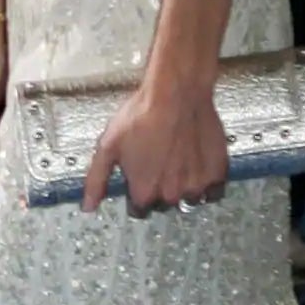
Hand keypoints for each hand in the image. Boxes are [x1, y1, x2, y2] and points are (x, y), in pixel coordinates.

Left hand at [83, 72, 227, 216]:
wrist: (176, 94)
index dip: (137, 193)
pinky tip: (197, 169)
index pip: (139, 210)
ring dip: (182, 188)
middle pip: (163, 204)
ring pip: (188, 199)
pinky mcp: (216, 174)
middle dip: (159, 190)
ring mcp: (196, 186)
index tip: (138, 178)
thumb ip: (97, 181)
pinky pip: (212, 192)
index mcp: (144, 191)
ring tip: (178, 164)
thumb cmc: (140, 117)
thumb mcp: (107, 146)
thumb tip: (88, 207)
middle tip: (158, 164)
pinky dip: (206, 185)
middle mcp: (171, 195)